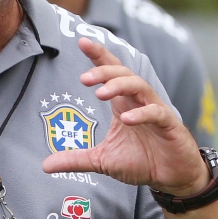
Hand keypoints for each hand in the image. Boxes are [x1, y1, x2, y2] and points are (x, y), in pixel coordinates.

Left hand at [42, 38, 208, 194]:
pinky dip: (142, 113)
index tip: (81, 41)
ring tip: (101, 93)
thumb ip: (76, 159)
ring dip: (120, 86)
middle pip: (122, 73)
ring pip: (139, 85)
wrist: (172, 177)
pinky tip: (127, 119)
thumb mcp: (102, 161)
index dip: (98, 55)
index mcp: (123, 103)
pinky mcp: (169, 124)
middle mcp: (138, 100)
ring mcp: (155, 110)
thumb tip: (45, 165)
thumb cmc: (141, 161)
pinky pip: (156, 112)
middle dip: (103, 71)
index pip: (110, 72)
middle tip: (84, 78)